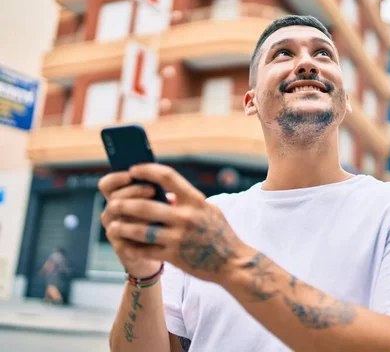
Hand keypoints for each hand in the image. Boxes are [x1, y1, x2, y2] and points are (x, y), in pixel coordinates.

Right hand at [98, 171, 162, 277]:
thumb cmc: (162, 221)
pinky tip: (153, 228)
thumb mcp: (162, 203)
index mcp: (119, 198)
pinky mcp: (120, 246)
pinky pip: (123, 236)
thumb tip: (163, 182)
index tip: (131, 174)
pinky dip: (138, 230)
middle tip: (153, 189)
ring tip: (156, 209)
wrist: (161, 251)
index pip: (106, 185)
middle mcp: (112, 213)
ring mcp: (114, 229)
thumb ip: (158, 191)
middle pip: (114, 197)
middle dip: (134, 191)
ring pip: (116, 215)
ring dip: (136, 210)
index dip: (116, 178)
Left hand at [103, 163, 251, 283]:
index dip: (147, 171)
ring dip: (123, 228)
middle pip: (145, 206)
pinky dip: (132, 248)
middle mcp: (186, 217)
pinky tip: (125, 245)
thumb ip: (187, 201)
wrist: (233, 263)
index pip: (167, 177)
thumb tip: (164, 194)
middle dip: (125, 204)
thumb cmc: (221, 234)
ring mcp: (179, 238)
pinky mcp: (175, 257)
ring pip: (141, 231)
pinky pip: (146, 251)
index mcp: (195, 201)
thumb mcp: (208, 211)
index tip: (134, 170)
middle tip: (114, 203)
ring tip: (113, 226)